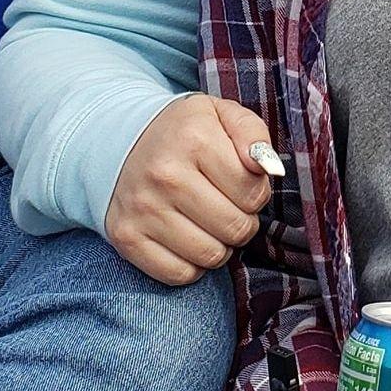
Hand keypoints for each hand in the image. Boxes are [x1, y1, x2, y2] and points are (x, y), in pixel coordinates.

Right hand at [104, 94, 279, 285]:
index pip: (254, 192)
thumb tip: (271, 169)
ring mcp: (142, 209)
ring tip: (209, 222)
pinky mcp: (126, 237)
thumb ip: (254, 135)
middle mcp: (165, 174)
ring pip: (211, 255)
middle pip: (236, 228)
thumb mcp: (222, 115)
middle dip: (242, 221)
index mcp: (194, 139)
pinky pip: (180, 274)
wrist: (118, 143)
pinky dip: (192, 265)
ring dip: (220, 245)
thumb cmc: (183, 133)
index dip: (257, 192)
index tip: (241, 184)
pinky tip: (188, 238)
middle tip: (228, 206)